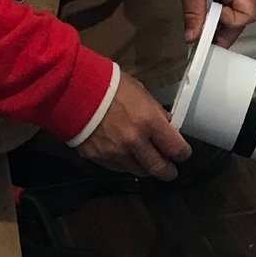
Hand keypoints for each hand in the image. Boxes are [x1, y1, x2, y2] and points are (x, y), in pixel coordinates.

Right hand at [75, 71, 190, 181]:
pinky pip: (118, 168)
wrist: (73, 90)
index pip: (176, 148)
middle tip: (170, 171)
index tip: (183, 154)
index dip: (183, 153)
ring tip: (148, 165)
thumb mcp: (140, 92)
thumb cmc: (110, 84)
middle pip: (159, 168)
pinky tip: (127, 158)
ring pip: (138, 171)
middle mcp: (135, 143)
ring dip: (146, 169)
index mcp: (149, 122)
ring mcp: (115, 154)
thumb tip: (167, 125)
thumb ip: (155, 111)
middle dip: (168, 171)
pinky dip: (125, 165)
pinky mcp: (98, 158)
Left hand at [168, 0, 255, 48]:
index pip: (245, 16)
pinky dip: (219, 15)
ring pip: (237, 13)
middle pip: (243, 18)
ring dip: (221, 24)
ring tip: (204, 30)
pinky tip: (207, 20)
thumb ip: (194, 15)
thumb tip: (193, 36)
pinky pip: (231, 5)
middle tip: (207, 41)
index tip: (208, 26)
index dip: (228, 24)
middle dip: (225, 31)